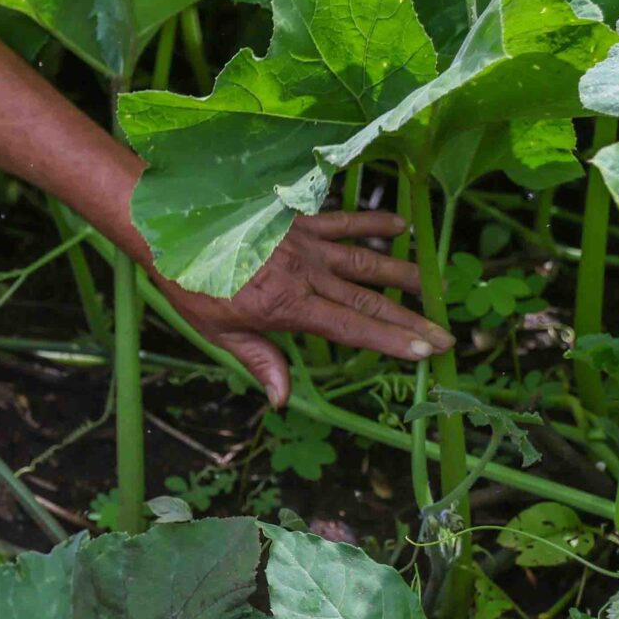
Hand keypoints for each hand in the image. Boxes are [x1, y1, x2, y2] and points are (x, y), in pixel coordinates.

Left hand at [159, 211, 452, 407]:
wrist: (170, 230)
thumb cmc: (192, 285)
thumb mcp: (220, 332)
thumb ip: (260, 361)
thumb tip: (283, 399)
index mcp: (287, 306)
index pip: (350, 328)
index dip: (391, 340)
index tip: (428, 351)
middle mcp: (304, 273)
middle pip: (368, 299)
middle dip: (411, 319)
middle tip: (448, 334)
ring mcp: (303, 243)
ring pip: (364, 258)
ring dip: (402, 272)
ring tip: (434, 285)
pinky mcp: (297, 219)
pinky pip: (342, 219)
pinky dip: (371, 222)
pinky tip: (399, 224)